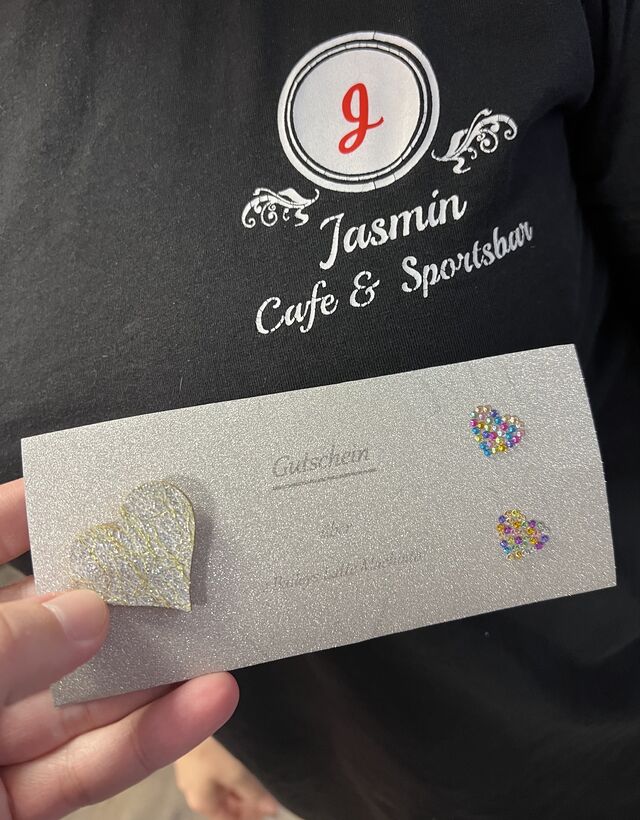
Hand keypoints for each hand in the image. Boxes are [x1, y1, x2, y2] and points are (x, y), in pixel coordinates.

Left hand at [0, 478, 239, 819]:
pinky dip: (150, 738)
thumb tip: (87, 612)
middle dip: (123, 593)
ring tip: (220, 630)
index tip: (100, 483)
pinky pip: (91, 766)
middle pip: (53, 620)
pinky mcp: (20, 800)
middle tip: (186, 560)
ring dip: (159, 668)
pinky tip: (205, 703)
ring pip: (88, 696)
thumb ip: (8, 648)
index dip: (36, 507)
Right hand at [174, 736, 278, 818]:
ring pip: (221, 783)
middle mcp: (194, 788)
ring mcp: (193, 768)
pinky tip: (245, 755)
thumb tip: (272, 810)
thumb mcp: (235, 772)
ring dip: (241, 783)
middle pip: (224, 802)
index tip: (269, 808)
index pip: (227, 819)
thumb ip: (254, 793)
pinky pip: (216, 766)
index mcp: (201, 801)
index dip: (249, 816)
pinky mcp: (195, 749)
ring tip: (262, 771)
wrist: (187, 710)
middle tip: (270, 790)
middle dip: (247, 800)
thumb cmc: (208, 745)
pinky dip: (232, 767)